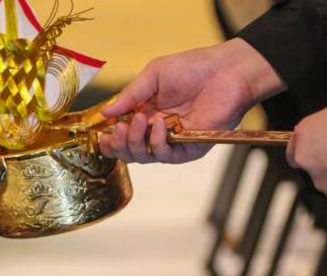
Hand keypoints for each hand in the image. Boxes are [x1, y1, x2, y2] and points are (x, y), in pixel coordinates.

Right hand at [100, 38, 284, 163]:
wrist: (226, 71)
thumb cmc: (193, 68)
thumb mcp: (154, 75)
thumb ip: (129, 95)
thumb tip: (106, 112)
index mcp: (145, 115)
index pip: (121, 137)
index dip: (109, 138)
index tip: (101, 133)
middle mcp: (156, 132)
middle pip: (128, 152)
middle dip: (118, 143)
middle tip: (118, 129)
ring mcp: (172, 143)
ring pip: (143, 157)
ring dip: (135, 142)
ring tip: (137, 121)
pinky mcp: (188, 149)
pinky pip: (165, 156)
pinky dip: (158, 143)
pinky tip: (159, 125)